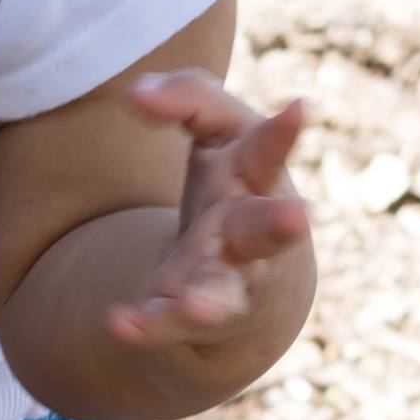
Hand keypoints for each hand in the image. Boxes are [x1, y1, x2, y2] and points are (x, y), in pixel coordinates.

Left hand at [106, 74, 310, 354]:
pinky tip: (120, 324)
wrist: (255, 278)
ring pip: (222, 294)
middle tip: (299, 216)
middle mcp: (248, 232)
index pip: (269, 150)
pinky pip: (167, 323)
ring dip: (210, 301)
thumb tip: (135, 94)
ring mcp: (224, 279)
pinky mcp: (190, 314)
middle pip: (265, 229)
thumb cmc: (235, 184)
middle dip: (281, 223)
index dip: (283, 131)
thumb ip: (188, 97)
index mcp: (256, 178)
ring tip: (196, 306)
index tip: (299, 108)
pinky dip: (147, 325)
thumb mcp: (221, 130)